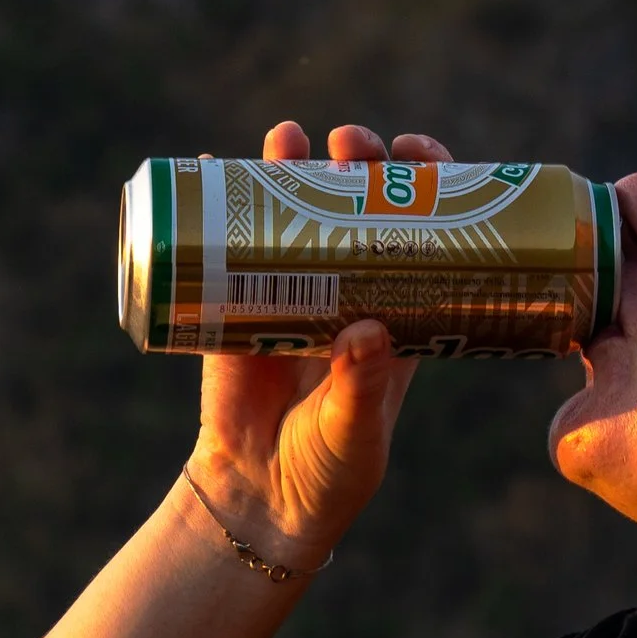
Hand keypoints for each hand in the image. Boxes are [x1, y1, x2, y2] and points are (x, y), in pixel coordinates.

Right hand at [186, 123, 452, 569]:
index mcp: (398, 309)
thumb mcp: (356, 431)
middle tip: (348, 144)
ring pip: (294, 209)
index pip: (423, 228)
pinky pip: (226, 242)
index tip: (416, 152)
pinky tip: (211, 169)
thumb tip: (364, 333)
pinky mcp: (235, 303)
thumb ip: (362, 386)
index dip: (425, 183)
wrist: (259, 499)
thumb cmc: (331, 469)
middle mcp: (349, 286)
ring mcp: (291, 288)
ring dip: (290, 165)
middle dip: (356, 161)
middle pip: (357, 202)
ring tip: (287, 138)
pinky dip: (217, 202)